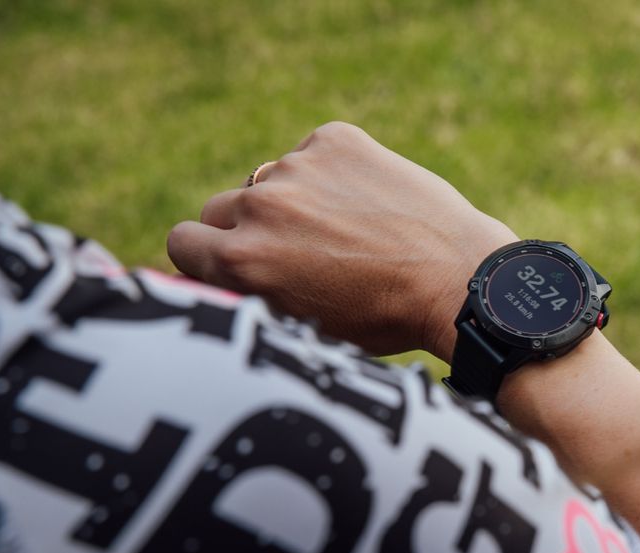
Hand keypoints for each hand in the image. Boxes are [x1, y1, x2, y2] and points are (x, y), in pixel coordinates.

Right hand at [168, 122, 517, 358]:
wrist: (458, 281)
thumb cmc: (384, 320)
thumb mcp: (301, 325)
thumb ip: (248, 294)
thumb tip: (209, 276)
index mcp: (242, 261)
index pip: (181, 242)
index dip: (206, 258)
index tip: (232, 266)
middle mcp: (260, 208)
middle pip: (219, 209)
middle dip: (245, 229)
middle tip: (296, 252)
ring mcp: (297, 167)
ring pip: (269, 181)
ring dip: (293, 201)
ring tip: (348, 233)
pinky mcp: (336, 140)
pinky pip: (313, 154)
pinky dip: (332, 173)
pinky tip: (371, 205)